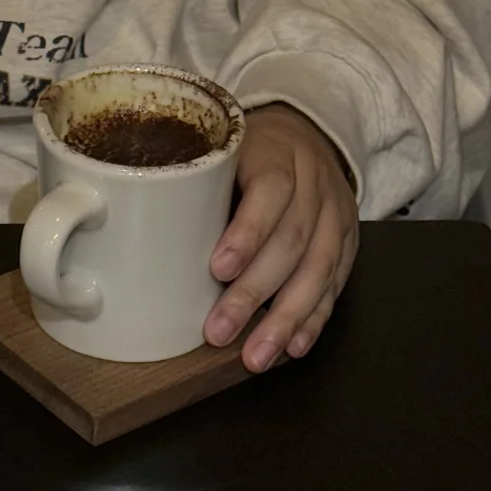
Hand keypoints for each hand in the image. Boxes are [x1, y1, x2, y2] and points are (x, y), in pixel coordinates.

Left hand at [205, 103, 358, 371]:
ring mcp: (335, 212)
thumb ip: (193, 186)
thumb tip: (143, 242)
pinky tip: (294, 346)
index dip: (247, 233)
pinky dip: (314, 319)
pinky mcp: (347, 241)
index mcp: (277, 152)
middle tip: (220, 332)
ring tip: (256, 356)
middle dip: (254, 293)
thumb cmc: (244, 154)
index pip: (270, 190)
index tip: (218, 269)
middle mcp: (314, 181)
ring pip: (319, 269)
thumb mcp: (218, 153)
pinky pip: (335, 284)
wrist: (302, 134)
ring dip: (286, 319)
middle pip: (292, 241)